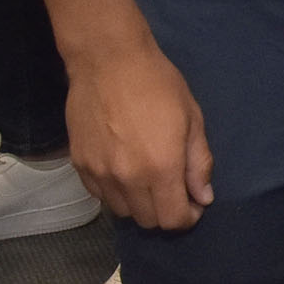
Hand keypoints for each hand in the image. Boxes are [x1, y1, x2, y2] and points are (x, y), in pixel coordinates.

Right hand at [66, 38, 212, 229]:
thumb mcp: (192, 118)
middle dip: (166, 212)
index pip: (172, 219)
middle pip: (148, 221)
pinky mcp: (80, 166)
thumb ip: (198, 162)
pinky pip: (100, 196)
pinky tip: (125, 171)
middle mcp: (128, 179)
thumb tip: (203, 197)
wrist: (108, 62)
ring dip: (140, 204)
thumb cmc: (158, 84)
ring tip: (149, 179)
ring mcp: (100, 174)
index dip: (187, 217)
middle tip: (174, 189)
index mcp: (161, 167)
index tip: (193, 203)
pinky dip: (116, 193)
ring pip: (122, 212)